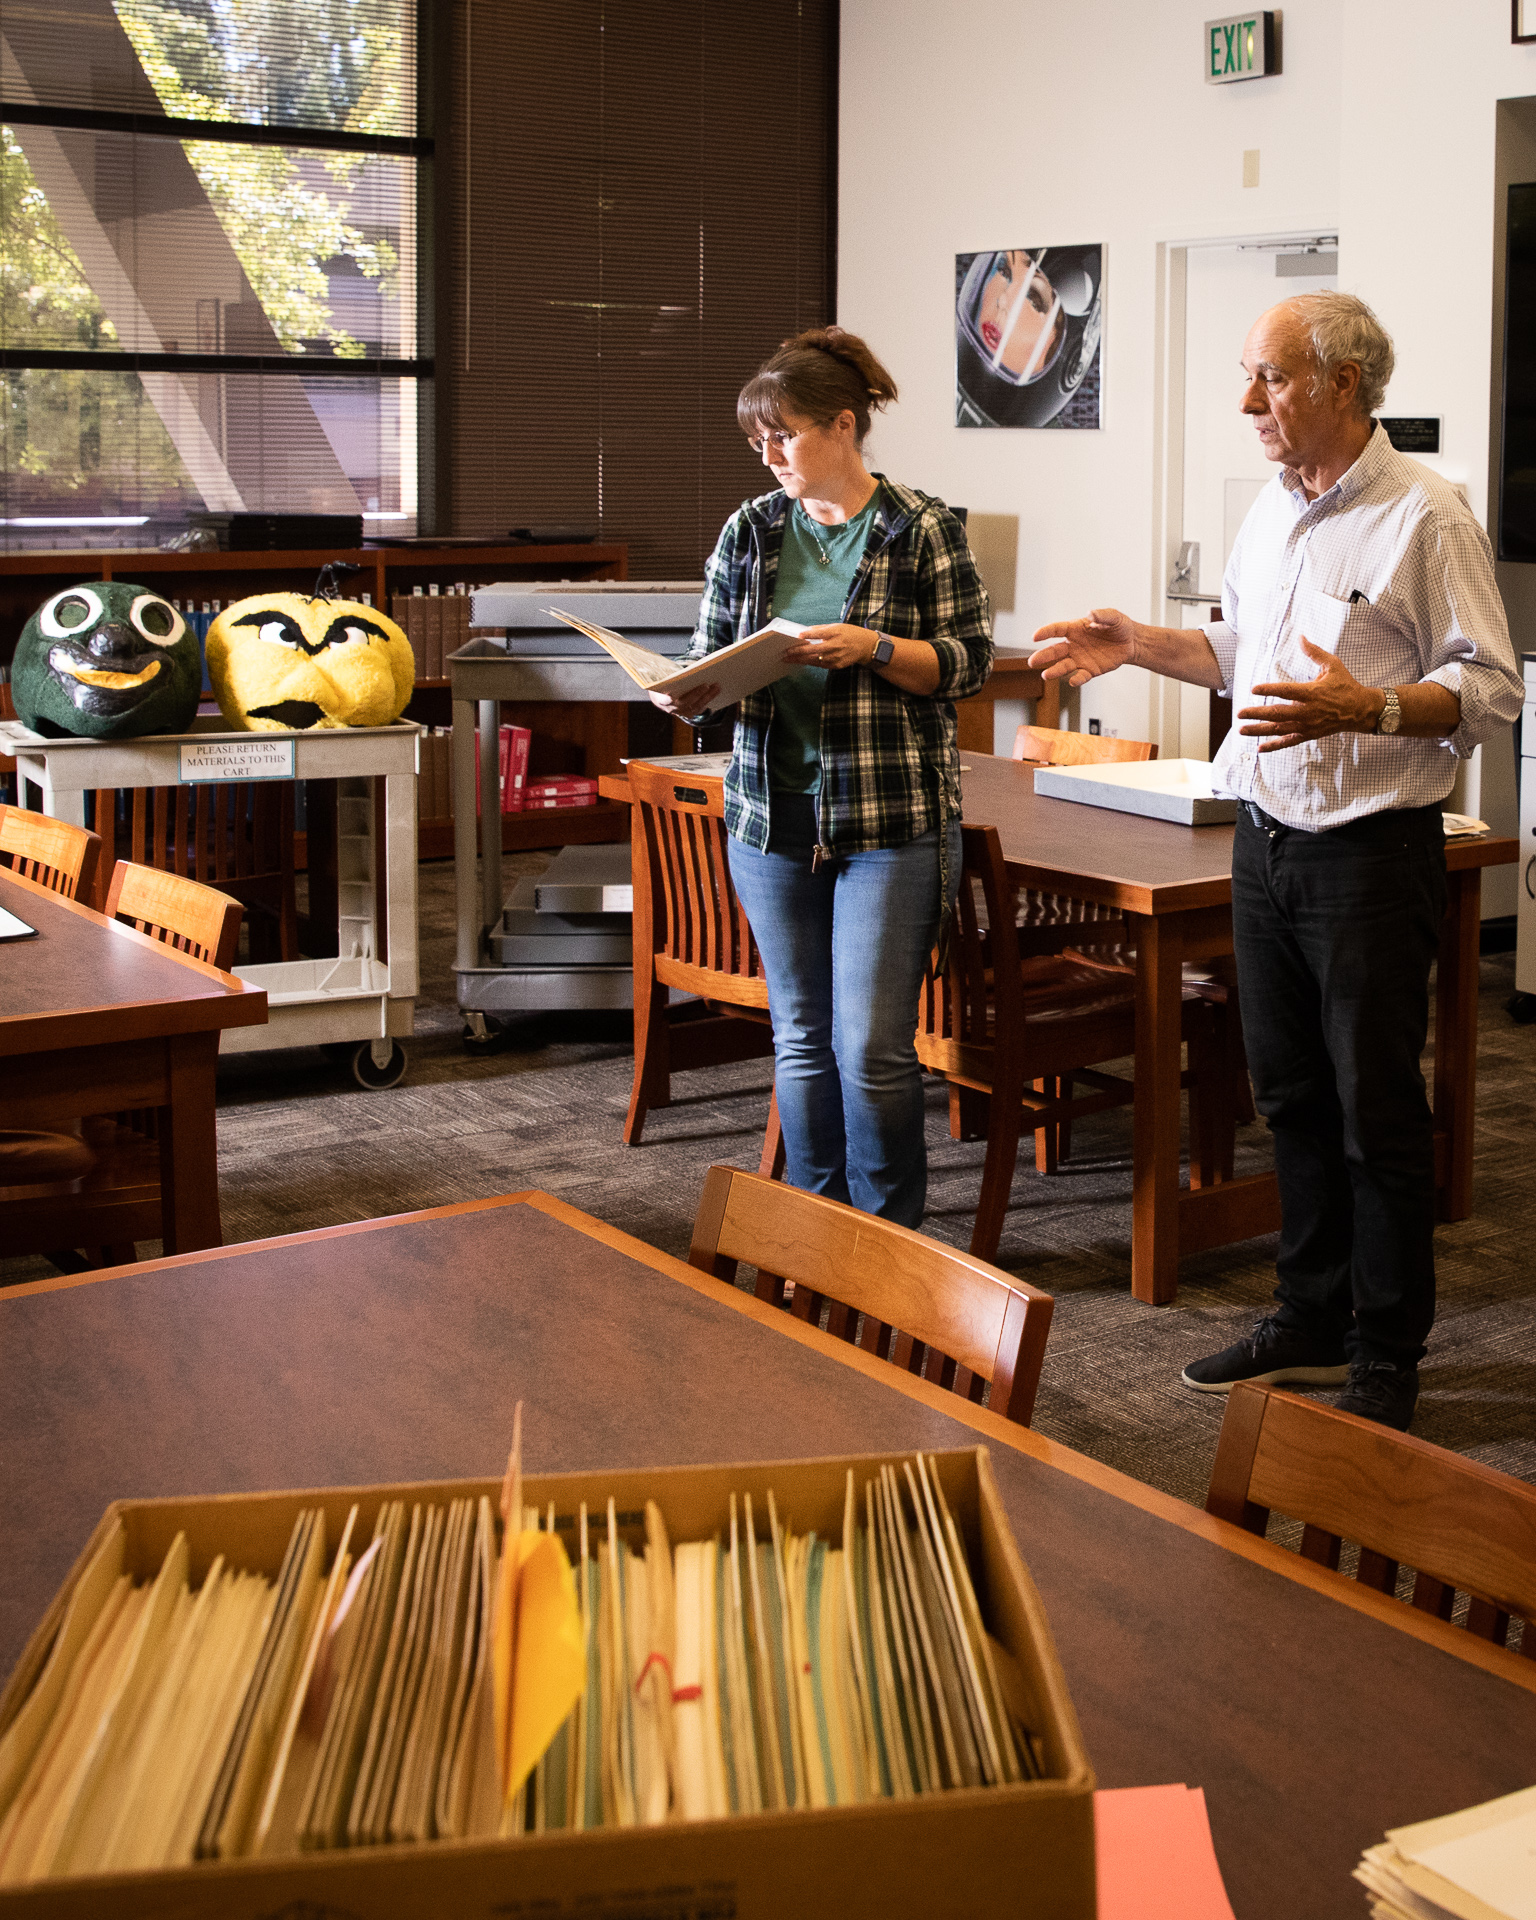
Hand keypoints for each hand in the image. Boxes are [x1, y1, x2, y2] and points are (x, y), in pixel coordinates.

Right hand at [648, 682, 719, 720]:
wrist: (660, 699)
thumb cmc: (662, 685)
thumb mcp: (661, 681)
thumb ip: (667, 678)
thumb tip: (683, 668)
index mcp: (662, 700)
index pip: (668, 700)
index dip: (670, 698)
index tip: (675, 695)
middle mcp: (672, 709)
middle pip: (686, 703)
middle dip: (697, 694)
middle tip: (707, 685)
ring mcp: (682, 712)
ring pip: (696, 706)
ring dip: (708, 697)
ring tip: (717, 686)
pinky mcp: (690, 713)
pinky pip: (701, 707)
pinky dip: (708, 699)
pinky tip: (716, 691)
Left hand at [781, 623, 881, 669]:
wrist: (866, 647)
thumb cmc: (849, 634)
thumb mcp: (837, 626)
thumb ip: (821, 629)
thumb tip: (805, 632)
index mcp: (835, 633)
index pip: (819, 634)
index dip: (808, 635)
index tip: (797, 636)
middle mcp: (835, 646)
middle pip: (813, 650)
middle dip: (798, 652)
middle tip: (785, 652)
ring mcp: (836, 658)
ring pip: (814, 660)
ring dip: (800, 659)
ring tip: (788, 659)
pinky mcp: (836, 666)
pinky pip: (820, 664)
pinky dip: (810, 662)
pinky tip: (800, 661)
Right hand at [1029, 608, 1139, 686]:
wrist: (1131, 642)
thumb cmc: (1119, 626)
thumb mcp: (1113, 617)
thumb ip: (1102, 615)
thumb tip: (1090, 614)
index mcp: (1075, 629)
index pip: (1056, 630)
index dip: (1045, 632)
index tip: (1035, 636)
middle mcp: (1074, 645)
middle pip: (1054, 650)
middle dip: (1042, 656)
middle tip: (1032, 661)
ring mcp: (1080, 658)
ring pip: (1063, 665)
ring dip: (1054, 670)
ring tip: (1046, 675)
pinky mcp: (1090, 670)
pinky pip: (1081, 676)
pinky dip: (1077, 679)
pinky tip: (1073, 681)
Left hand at [1238, 638, 1380, 751]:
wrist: (1361, 710)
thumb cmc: (1346, 686)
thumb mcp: (1333, 665)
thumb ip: (1314, 652)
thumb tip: (1301, 637)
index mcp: (1312, 692)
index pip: (1286, 691)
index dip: (1269, 690)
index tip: (1253, 689)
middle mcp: (1308, 711)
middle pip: (1278, 713)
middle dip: (1256, 714)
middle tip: (1239, 713)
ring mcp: (1307, 725)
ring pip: (1279, 729)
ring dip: (1259, 730)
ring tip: (1241, 730)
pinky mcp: (1309, 734)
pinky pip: (1289, 742)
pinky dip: (1274, 746)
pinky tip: (1260, 748)